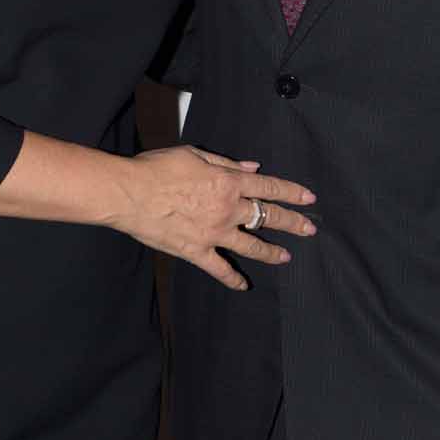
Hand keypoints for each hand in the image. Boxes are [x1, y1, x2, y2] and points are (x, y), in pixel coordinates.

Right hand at [113, 146, 316, 290]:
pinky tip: (244, 285)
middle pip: (268, 217)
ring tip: (286, 256)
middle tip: (309, 229)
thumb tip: (252, 168)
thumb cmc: (158, 168)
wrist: (130, 193)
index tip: (308, 198)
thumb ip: (226, 163)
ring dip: (272, 252)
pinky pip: (220, 269)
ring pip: (252, 246)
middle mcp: (228, 209)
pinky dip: (233, 279)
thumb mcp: (195, 155)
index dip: (291, 192)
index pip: (269, 187)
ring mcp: (214, 233)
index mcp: (228, 182)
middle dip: (292, 222)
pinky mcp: (197, 251)